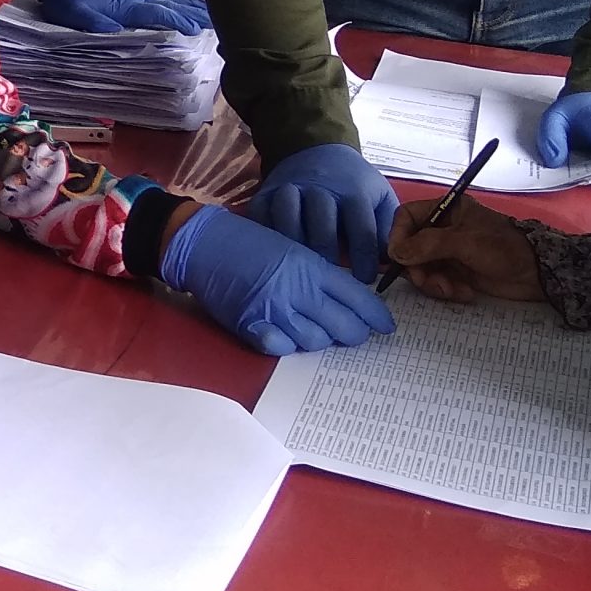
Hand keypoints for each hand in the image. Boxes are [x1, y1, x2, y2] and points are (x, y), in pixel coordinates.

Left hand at [38, 0, 212, 35]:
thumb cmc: (70, 2)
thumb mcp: (74, 14)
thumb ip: (94, 22)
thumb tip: (113, 30)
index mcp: (126, 6)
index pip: (157, 13)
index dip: (176, 20)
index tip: (195, 28)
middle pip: (173, 5)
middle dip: (196, 13)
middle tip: (221, 21)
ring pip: (174, 0)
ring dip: (196, 5)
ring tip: (219, 11)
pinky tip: (199, 0)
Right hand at [159, 204, 394, 354]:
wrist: (205, 244)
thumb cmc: (250, 242)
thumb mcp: (293, 249)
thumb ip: (319, 274)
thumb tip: (349, 300)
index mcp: (311, 267)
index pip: (357, 298)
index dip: (376, 316)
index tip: (386, 326)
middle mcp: (298, 290)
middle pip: (344, 327)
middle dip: (355, 334)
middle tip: (354, 334)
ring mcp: (274, 310)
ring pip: (316, 342)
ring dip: (320, 340)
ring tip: (317, 331)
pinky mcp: (251, 325)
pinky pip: (282, 348)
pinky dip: (288, 345)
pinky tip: (286, 335)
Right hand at [250, 143, 400, 283]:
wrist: (316, 147)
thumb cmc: (352, 182)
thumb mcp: (379, 195)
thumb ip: (388, 227)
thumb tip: (392, 262)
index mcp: (354, 192)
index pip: (362, 230)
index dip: (365, 260)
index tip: (365, 281)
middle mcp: (320, 189)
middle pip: (322, 226)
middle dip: (328, 256)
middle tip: (330, 279)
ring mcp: (289, 189)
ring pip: (288, 218)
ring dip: (295, 245)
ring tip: (300, 269)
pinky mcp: (266, 192)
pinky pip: (259, 215)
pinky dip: (264, 234)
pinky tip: (272, 253)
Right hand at [386, 198, 545, 304]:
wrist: (535, 274)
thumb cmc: (502, 248)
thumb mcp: (464, 242)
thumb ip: (428, 245)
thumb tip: (396, 253)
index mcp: (445, 210)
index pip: (406, 217)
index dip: (398, 236)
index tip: (399, 258)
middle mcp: (442, 229)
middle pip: (410, 247)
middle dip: (417, 268)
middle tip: (427, 282)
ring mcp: (448, 252)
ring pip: (420, 267)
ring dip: (432, 282)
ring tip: (452, 290)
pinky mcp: (456, 272)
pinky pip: (435, 281)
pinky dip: (445, 289)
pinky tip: (464, 292)